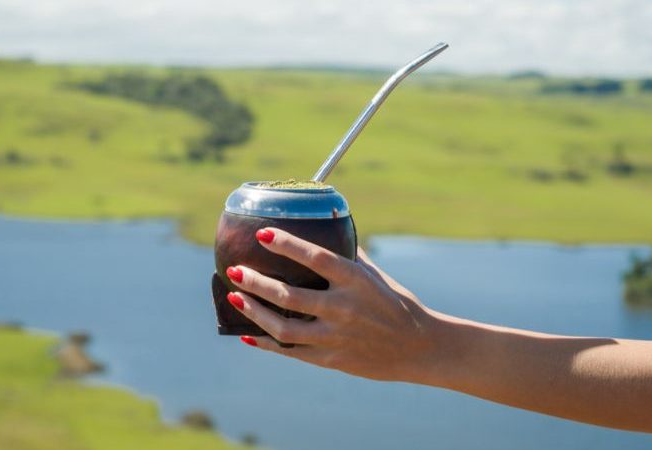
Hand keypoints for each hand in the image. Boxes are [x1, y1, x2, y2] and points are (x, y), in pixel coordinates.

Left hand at [224, 227, 444, 383]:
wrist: (417, 348)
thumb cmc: (395, 304)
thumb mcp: (375, 276)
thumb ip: (349, 255)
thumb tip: (327, 227)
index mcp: (355, 281)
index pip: (315, 257)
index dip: (287, 244)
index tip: (262, 233)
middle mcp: (343, 308)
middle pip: (289, 295)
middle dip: (256, 282)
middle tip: (235, 270)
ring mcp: (335, 336)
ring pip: (283, 328)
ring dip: (253, 311)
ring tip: (234, 296)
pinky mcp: (330, 359)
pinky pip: (290, 351)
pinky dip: (265, 342)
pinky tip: (247, 332)